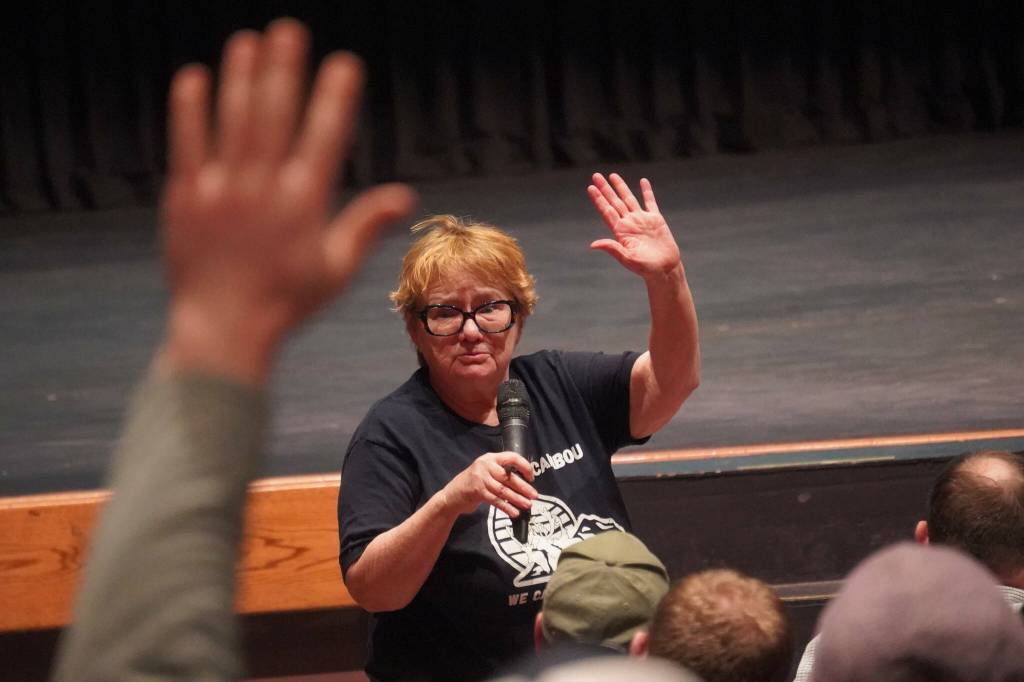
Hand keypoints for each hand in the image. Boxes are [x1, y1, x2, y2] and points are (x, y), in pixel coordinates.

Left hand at [157, 19, 415, 383]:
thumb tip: (406, 194)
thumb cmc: (286, 302)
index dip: (335, 97)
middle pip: (275, 115)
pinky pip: (186, 142)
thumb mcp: (336, 269)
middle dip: (285, 68)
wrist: (223, 330)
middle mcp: (263, 189)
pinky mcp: (184, 197)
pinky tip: (195, 76)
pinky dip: (189, 108)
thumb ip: (367, 225)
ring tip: (249, 40)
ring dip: (240, 76)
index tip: (344, 63)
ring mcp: (220, 190)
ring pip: (231, 120)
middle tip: (290, 29)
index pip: (325, 137)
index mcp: (304, 204)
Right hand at [441, 452, 537, 518]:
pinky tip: (514, 512)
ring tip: (527, 505)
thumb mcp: (486, 472)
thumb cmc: (473, 483)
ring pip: (503, 490)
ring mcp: (480, 478)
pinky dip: (506, 507)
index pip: (512, 457)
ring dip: (517, 499)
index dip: (524, 466)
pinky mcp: (477, 491)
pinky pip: (496, 500)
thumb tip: (524, 482)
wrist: (452, 495)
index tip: (531, 477)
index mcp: (491, 458)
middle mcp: (485, 465)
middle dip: (523, 487)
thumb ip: (501, 472)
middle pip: (509, 477)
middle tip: (534, 495)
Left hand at [587, 173, 680, 278]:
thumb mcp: (627, 258)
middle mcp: (629, 223)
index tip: (590, 187)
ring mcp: (642, 220)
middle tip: (596, 175)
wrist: (664, 269)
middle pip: (615, 202)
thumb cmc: (645, 268)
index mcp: (620, 231)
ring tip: (613, 175)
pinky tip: (642, 181)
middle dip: (605, 189)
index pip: (607, 211)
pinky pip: (650, 202)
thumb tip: (593, 245)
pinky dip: (647, 192)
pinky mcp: (655, 220)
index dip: (598, 199)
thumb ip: (612, 248)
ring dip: (621, 187)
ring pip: (629, 199)